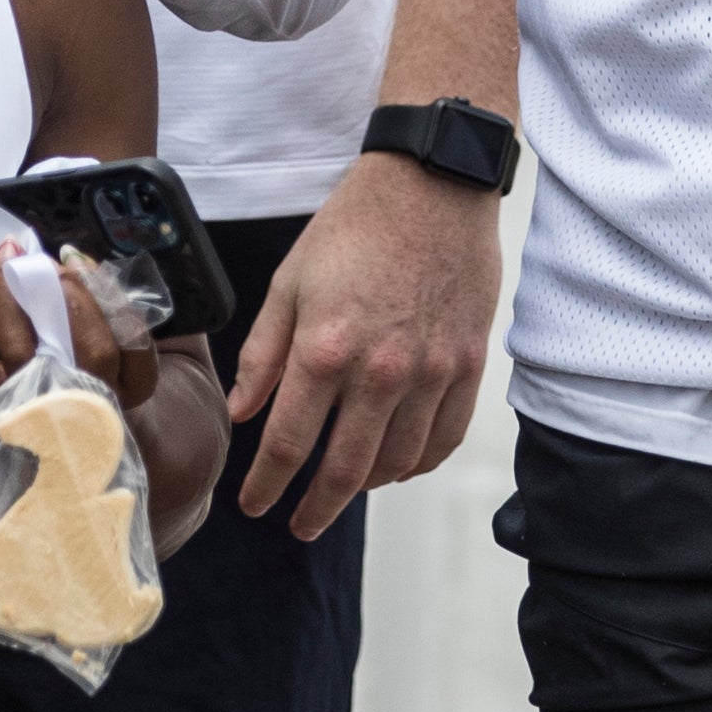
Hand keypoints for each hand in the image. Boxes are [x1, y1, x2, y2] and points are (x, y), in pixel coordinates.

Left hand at [0, 251, 223, 548]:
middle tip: (49, 257)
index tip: (85, 262)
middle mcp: (88, 409)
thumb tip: (113, 265)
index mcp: (132, 393)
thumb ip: (148, 318)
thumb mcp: (157, 364)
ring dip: (13, 294)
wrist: (78, 460)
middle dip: (68, 294)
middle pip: (85, 352)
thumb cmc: (113, 395)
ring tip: (9, 254)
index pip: (135, 347)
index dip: (114, 301)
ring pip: (23, 351)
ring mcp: (36, 412)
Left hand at [229, 150, 504, 537]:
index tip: (254, 505)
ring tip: (344, 490)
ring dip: (366, 488)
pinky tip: (399, 466)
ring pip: (399, 462)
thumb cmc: (355, 227)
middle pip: (345, 470)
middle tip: (299, 526)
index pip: (289, 445)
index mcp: (325, 350)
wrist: (433, 186)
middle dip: (316, 509)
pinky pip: (445, 438)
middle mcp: (381, 372)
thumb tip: (243, 412)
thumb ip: (264, 354)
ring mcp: (432, 372)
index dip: (267, 485)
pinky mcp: (468, 365)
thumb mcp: (290, 282)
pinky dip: (419, 464)